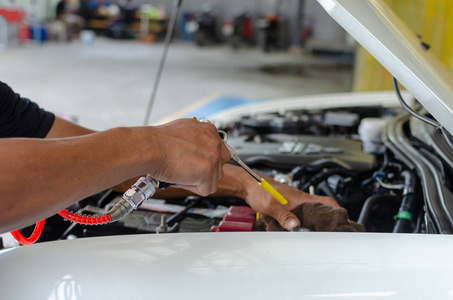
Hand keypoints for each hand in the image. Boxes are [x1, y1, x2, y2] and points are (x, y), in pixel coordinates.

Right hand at [149, 118, 230, 195]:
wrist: (151, 147)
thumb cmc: (159, 140)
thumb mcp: (184, 129)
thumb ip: (196, 137)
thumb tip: (197, 146)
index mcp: (210, 131)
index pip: (219, 152)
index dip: (207, 161)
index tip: (198, 165)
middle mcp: (215, 143)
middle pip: (219, 167)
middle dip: (206, 173)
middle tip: (190, 172)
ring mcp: (213, 158)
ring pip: (213, 181)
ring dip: (198, 182)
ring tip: (182, 175)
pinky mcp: (207, 173)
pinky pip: (206, 190)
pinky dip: (193, 188)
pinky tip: (181, 179)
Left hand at [223, 165, 337, 230]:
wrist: (247, 185)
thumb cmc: (259, 189)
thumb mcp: (271, 205)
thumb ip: (283, 216)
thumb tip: (295, 226)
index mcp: (301, 198)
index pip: (326, 202)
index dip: (337, 211)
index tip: (344, 221)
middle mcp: (299, 201)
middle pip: (320, 210)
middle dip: (327, 221)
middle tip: (332, 232)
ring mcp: (293, 204)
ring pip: (308, 215)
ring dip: (311, 224)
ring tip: (317, 234)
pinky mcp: (285, 208)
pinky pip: (297, 217)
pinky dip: (298, 225)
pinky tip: (295, 231)